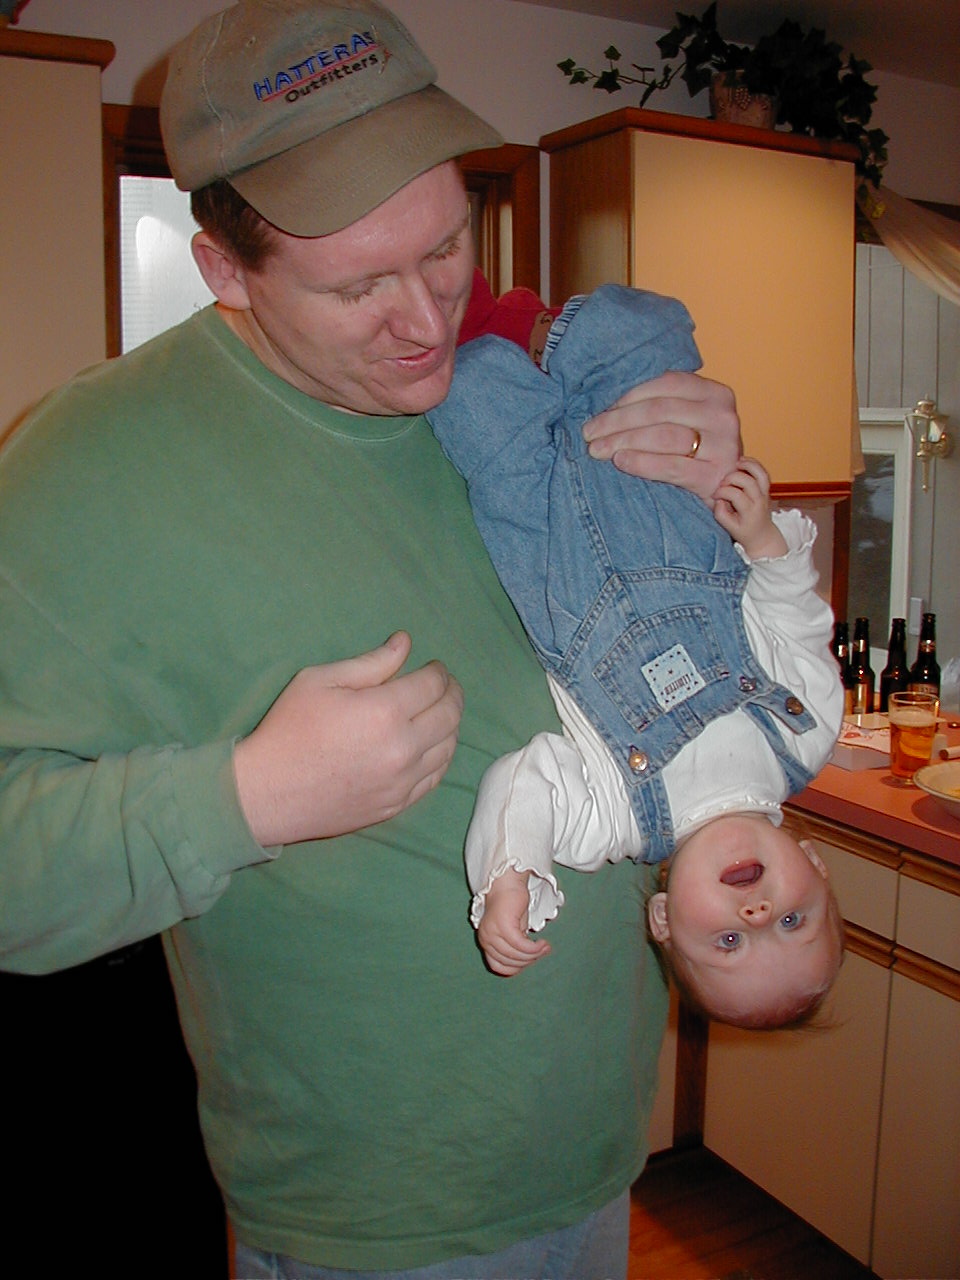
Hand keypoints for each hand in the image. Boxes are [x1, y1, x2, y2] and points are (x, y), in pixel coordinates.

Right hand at [233, 631, 463, 846]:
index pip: (433, 684)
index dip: (439, 671)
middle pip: (450, 714)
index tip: (434, 666)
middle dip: (452, 693)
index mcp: (385, 711)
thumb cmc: (289, 728)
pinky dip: (442, 756)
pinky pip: (435, 777)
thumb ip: (370, 662)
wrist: (267, 792)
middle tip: (445, 685)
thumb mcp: (320, 680)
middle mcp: (403, 747)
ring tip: (440, 712)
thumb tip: (405, 642)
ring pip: (449, 747)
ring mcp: (403, 781)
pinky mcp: (397, 805)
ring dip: (451, 725)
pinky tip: (433, 745)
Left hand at [477, 867, 550, 975]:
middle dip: (529, 960)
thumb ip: (514, 947)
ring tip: (545, 947)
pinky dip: (534, 948)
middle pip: (509, 962)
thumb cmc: (512, 905)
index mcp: (485, 942)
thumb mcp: (512, 931)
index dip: (517, 968)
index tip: (530, 961)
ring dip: (534, 954)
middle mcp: (485, 939)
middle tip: (543, 952)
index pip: (498, 967)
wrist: (507, 882)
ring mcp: (492, 932)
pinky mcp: (503, 925)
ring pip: (516, 954)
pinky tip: (542, 943)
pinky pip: (521, 944)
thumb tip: (527, 961)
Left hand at [582, 370, 741, 503]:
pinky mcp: (715, 476)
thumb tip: (611, 407)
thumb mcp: (691, 420)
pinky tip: (620, 462)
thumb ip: (665, 406)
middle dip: (617, 421)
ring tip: (597, 449)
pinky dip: (641, 463)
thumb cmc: (700, 452)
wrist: (729, 491)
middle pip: (659, 410)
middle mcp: (722, 415)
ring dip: (623, 441)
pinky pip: (670, 467)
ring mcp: (723, 446)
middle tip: (590, 433)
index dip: (628, 396)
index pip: (666, 384)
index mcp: (716, 393)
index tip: (602, 410)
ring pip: (663, 436)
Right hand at [713, 457, 787, 558]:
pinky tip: (742, 462)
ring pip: (760, 473)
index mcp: (750, 511)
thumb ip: (720, 513)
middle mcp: (760, 500)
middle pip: (748, 482)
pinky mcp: (766, 488)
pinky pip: (763, 472)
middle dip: (731, 478)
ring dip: (747, 465)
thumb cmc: (744, 532)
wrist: (762, 535)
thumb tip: (719, 499)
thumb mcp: (729, 528)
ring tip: (735, 464)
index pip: (736, 495)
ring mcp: (765, 493)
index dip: (722, 492)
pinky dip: (753, 464)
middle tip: (723, 483)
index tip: (715, 496)